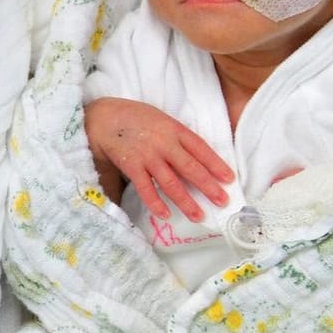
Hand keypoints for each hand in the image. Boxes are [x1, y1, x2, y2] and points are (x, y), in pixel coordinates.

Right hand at [85, 97, 233, 221]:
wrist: (104, 116)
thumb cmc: (134, 118)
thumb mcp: (161, 119)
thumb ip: (175, 137)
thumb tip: (191, 158)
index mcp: (174, 129)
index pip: (201, 149)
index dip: (216, 164)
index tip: (229, 179)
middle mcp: (164, 144)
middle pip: (191, 168)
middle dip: (208, 186)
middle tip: (223, 202)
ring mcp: (148, 156)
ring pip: (171, 182)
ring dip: (186, 201)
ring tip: (198, 216)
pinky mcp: (131, 166)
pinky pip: (146, 188)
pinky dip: (155, 203)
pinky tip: (166, 215)